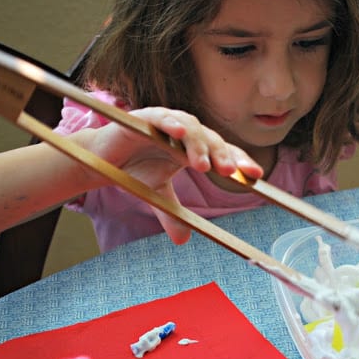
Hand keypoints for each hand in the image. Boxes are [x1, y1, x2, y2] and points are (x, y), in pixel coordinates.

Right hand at [77, 107, 262, 244]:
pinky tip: (180, 134)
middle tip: (230, 172)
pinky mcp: (144, 117)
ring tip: (204, 165)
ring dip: (199, 145)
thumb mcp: (157, 196)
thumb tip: (182, 241)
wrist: (103, 157)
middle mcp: (185, 134)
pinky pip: (162, 117)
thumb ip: (172, 216)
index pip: (222, 154)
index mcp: (194, 149)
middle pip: (212, 140)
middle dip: (222, 155)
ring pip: (191, 129)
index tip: (255, 175)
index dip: (239, 162)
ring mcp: (167, 123)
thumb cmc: (136, 170)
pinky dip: (171, 123)